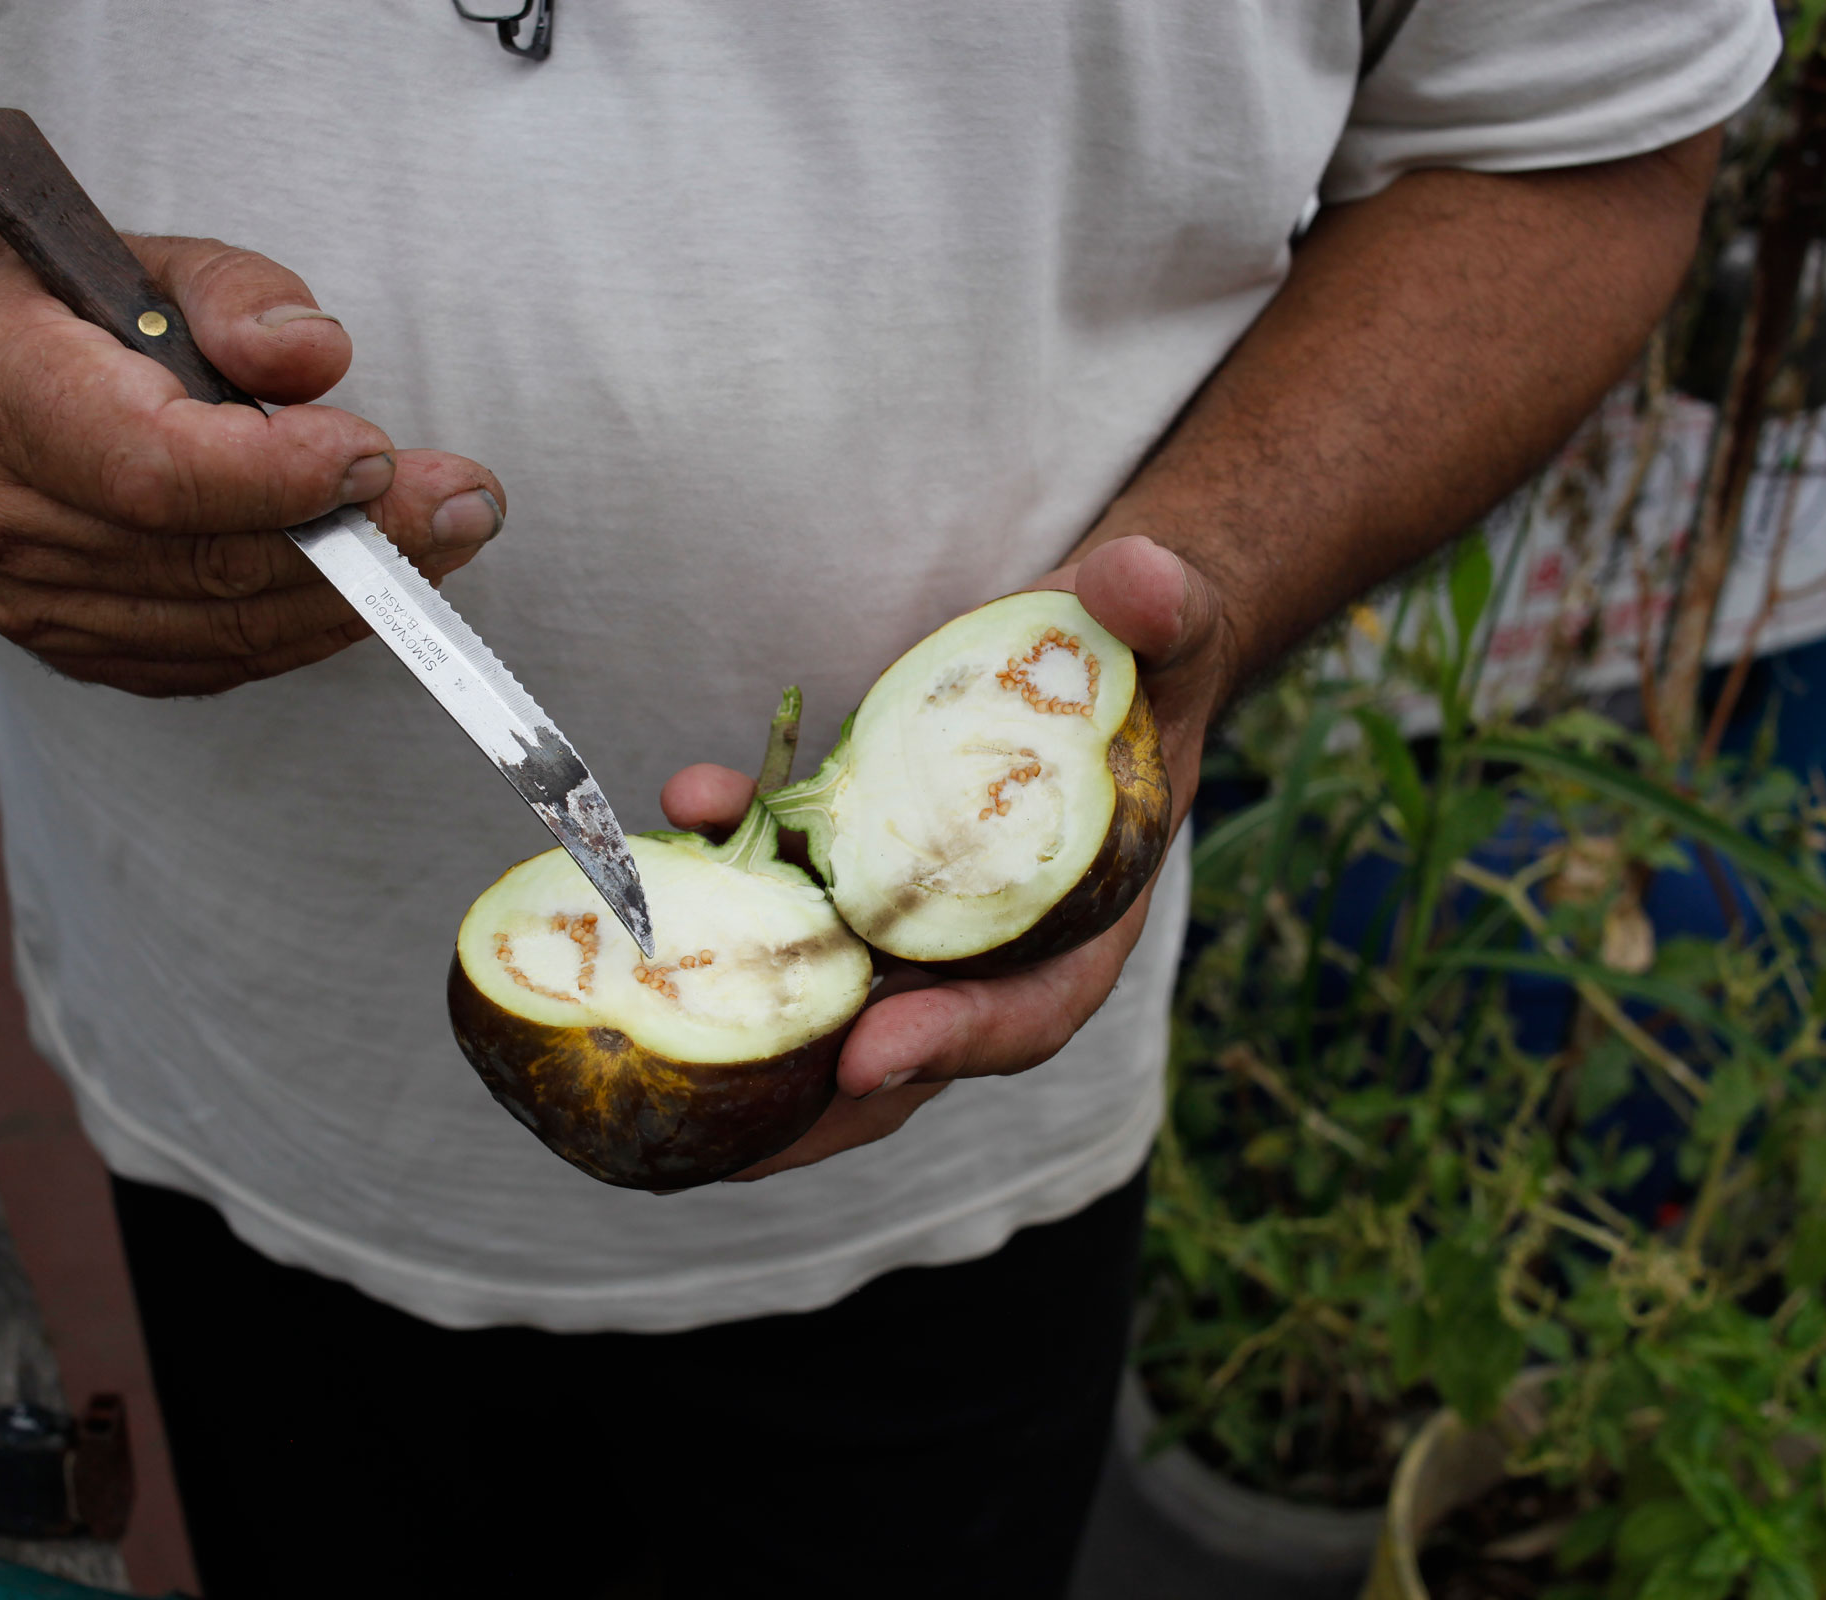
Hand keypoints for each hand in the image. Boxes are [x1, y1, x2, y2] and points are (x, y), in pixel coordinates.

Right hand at [0, 236, 505, 696]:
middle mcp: (1, 517)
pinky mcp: (84, 653)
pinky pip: (224, 659)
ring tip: (451, 534)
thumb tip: (318, 356)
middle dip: (363, 538)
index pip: (153, 468)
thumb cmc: (83, 312)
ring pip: (231, 625)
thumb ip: (243, 296)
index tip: (380, 454)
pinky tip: (378, 580)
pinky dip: (314, 625)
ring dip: (360, 591)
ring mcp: (36, 604)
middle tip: (469, 503)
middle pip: (211, 560)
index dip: (279, 475)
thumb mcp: (161, 259)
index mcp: (1, 395)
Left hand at [658, 535, 1232, 1177]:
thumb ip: (1167, 610)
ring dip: (745, 1019)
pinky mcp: (860, 867)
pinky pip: (788, 896)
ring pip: (830, 997)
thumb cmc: (1148, 655)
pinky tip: (684, 808)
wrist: (1101, 644)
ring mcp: (916, 916)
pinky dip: (731, 873)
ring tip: (649, 1038)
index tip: (874, 1054)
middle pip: (909, 1051)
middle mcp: (993, 943)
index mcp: (1086, 923)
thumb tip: (1136, 585)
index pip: (1030, 1012)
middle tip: (723, 1145)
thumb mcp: (1176, 633)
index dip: (957, 1041)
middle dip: (818, 1102)